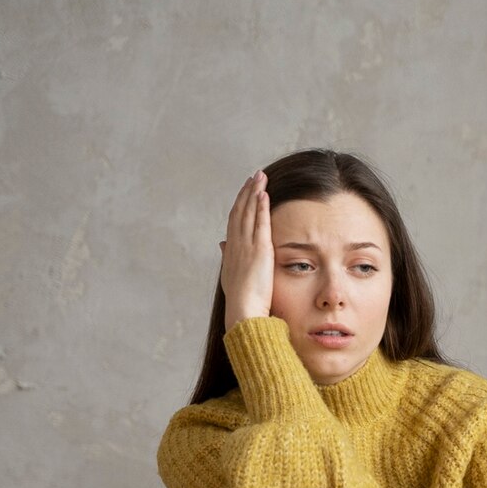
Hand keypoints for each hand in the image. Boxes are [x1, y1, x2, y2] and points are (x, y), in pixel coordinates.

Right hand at [220, 171, 273, 330]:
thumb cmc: (241, 301)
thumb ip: (229, 257)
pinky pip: (259, 223)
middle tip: (254, 176)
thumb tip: (222, 244)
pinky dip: (260, 207)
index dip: (240, 204)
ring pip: (248, 213)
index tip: (245, 191)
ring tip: (260, 177)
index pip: (234, 222)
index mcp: (230, 251)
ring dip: (253, 193)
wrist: (243, 311)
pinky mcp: (259, 250)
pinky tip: (263, 193)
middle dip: (246, 192)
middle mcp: (235, 245)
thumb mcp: (232, 275)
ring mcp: (245, 246)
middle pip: (239, 211)